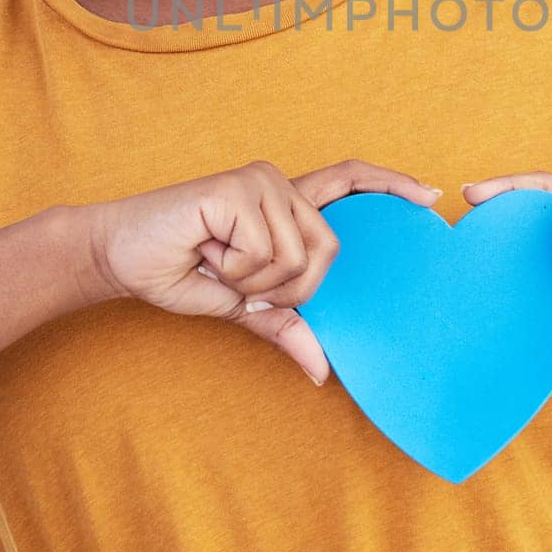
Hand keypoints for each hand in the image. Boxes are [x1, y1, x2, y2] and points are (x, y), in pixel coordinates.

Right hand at [80, 159, 443, 383]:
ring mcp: (259, 182)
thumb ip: (285, 324)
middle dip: (291, 289)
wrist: (120, 256)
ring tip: (216, 261)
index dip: (392, 185)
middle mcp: (278, 184)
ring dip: (254, 281)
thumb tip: (323, 371)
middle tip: (241, 282)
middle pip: (330, 249)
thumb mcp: (242, 307)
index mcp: (285, 205)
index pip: (350, 181)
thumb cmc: (178, 272)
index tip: (432, 197)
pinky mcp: (237, 190)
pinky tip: (205, 250)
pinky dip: (235, 270)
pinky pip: (264, 253)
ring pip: (297, 257)